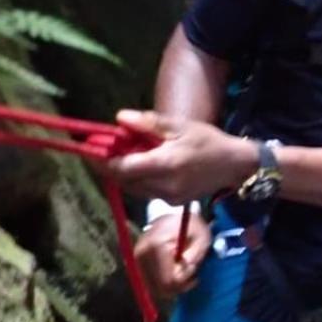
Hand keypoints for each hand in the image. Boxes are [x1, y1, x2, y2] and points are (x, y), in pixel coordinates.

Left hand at [108, 110, 253, 201]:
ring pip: (132, 188)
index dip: (102, 160)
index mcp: (164, 164)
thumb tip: (119, 118)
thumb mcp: (179, 125)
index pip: (122, 167)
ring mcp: (168, 197)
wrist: (234, 165)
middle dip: (107, 167)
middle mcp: (163, 186)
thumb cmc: (207, 140)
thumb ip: (148, 123)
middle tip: (96, 151)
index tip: (88, 149)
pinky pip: (145, 192)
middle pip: (123, 180)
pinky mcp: (172, 202)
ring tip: (114, 157)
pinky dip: (136, 180)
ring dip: (121, 174)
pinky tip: (137, 167)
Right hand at [135, 211, 211, 299]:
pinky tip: (176, 275)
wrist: (175, 214)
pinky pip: (150, 283)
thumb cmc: (191, 225)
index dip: (184, 279)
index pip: (167, 281)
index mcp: (156, 245)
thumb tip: (183, 271)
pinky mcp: (137, 261)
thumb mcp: (201, 238)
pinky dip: (163, 283)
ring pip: (153, 288)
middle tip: (192, 276)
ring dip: (171, 287)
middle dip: (178, 286)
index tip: (193, 268)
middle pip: (158, 288)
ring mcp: (137, 258)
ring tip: (185, 274)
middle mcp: (141, 253)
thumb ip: (194, 256)